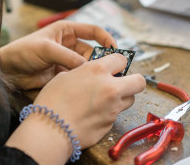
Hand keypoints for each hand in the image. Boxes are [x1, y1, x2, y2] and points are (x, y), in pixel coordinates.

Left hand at [0, 20, 115, 89]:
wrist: (9, 70)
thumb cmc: (23, 51)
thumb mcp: (46, 49)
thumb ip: (68, 57)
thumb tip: (88, 68)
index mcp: (67, 31)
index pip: (93, 31)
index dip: (106, 39)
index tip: (116, 50)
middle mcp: (69, 44)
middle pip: (93, 51)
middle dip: (101, 60)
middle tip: (109, 71)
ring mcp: (67, 60)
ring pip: (87, 66)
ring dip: (91, 72)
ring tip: (98, 80)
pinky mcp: (64, 73)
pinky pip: (78, 76)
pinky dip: (83, 80)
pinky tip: (86, 86)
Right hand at [6, 54, 145, 163]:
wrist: (51, 130)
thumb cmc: (52, 101)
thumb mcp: (64, 76)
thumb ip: (83, 72)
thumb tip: (89, 74)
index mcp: (97, 70)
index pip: (121, 59)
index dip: (118, 62)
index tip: (114, 66)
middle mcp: (110, 87)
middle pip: (139, 81)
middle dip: (133, 80)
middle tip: (121, 83)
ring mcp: (113, 108)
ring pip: (130, 100)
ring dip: (122, 98)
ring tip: (105, 100)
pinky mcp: (110, 124)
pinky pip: (116, 115)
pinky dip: (109, 113)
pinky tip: (93, 115)